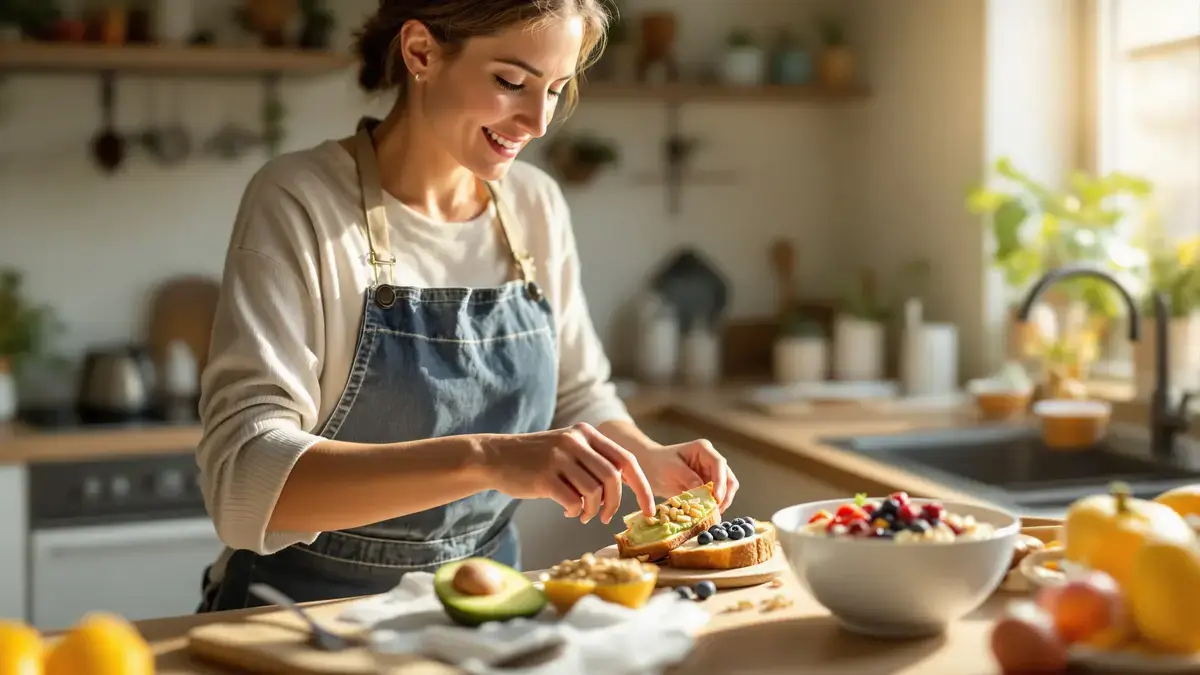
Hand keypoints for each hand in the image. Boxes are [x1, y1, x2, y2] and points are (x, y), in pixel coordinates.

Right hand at [483, 423, 655, 524]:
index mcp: (586, 433)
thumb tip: (626, 488)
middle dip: (616, 503)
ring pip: (594, 491)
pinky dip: (574, 511)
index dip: (642, 487)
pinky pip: (572, 500)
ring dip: (592, 510)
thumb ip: (594, 461)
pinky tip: (567, 510)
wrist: (495, 457)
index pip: (626, 460)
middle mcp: (575, 441)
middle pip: (613, 477)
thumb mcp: (568, 448)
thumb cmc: (536, 460)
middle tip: (606, 517)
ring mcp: (559, 457)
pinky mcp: (544, 476)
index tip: (649, 510)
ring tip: (582, 514)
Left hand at [637, 439, 739, 512]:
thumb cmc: (658, 463)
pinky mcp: (708, 486)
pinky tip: (707, 514)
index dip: (720, 481)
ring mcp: (711, 473)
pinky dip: (715, 506)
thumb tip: (702, 490)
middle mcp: (711, 460)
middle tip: (716, 510)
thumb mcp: (671, 468)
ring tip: (712, 514)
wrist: (650, 468)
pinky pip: (717, 497)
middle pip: (728, 477)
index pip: (719, 464)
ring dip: (722, 502)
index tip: (716, 497)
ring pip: (727, 489)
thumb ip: (687, 477)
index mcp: (703, 450)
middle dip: (725, 494)